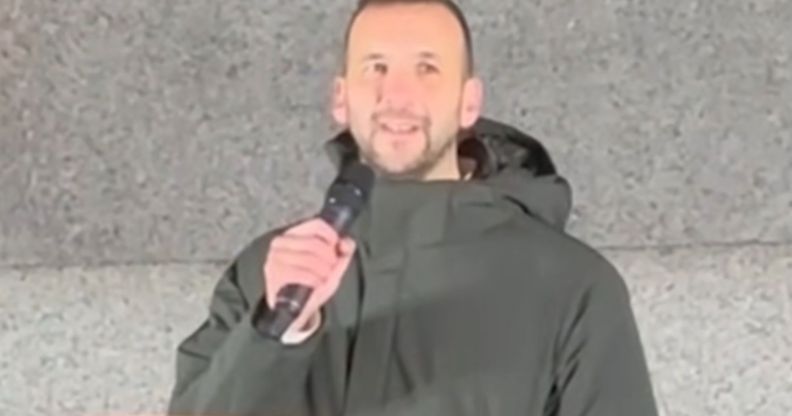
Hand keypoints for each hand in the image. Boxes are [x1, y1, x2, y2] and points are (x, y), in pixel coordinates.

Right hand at [263, 218, 356, 334]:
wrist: (294, 310)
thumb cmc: (311, 284)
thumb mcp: (331, 267)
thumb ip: (343, 252)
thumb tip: (347, 242)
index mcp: (293, 235)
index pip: (316, 225)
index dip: (331, 236)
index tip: (337, 248)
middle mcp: (280, 243)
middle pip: (315, 243)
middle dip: (329, 259)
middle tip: (330, 270)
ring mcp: (275, 258)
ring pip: (310, 259)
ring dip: (323, 272)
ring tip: (323, 279)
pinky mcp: (275, 274)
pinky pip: (303, 274)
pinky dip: (315, 281)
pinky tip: (315, 285)